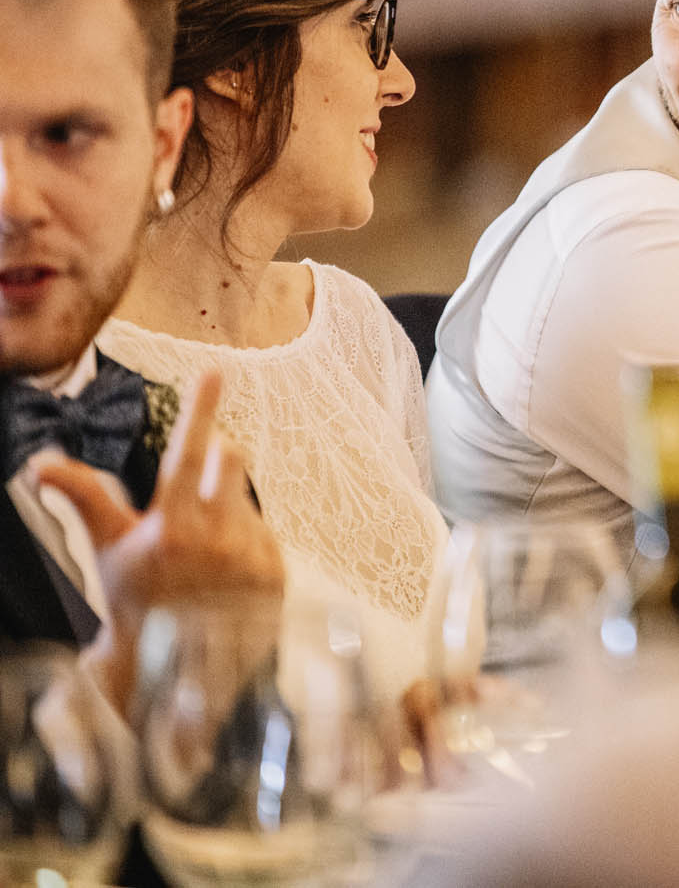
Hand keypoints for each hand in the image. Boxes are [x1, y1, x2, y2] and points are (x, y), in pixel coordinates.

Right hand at [29, 370, 283, 714]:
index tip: (214, 369)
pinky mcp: (278, 568)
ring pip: (243, 491)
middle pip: (229, 458)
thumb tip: (40, 463)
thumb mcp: (108, 551)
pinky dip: (241, 535)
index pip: (186, 457)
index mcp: (167, 533)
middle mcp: (213, 542)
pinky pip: (262, 526)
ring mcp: (251, 555)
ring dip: (222, 501)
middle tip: (199, 472)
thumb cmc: (139, 600)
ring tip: (202, 542)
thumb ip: (84, 499)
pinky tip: (224, 569)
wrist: (182, 669)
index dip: (199, 411)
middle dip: (214, 452)